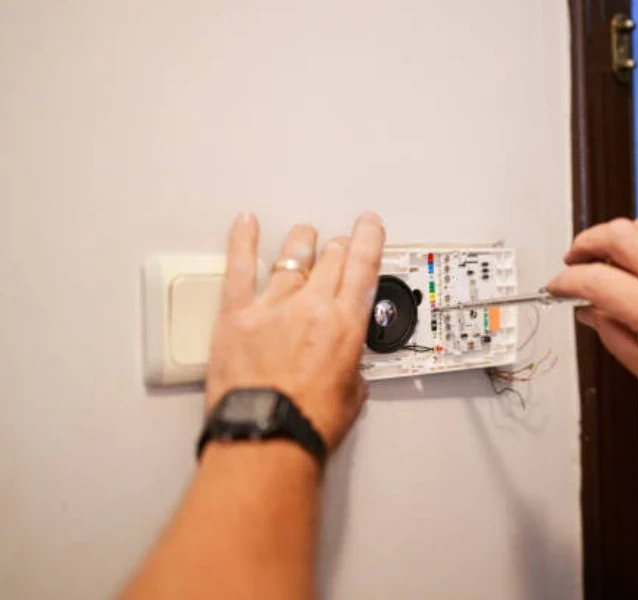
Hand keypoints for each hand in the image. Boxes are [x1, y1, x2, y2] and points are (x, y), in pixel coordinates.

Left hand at [205, 212, 384, 450]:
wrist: (266, 437)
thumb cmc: (307, 424)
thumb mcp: (351, 395)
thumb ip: (351, 371)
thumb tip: (347, 371)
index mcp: (345, 325)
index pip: (363, 266)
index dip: (369, 238)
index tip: (369, 225)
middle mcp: (312, 307)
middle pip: (331, 257)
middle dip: (338, 247)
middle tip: (338, 246)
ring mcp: (273, 306)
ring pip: (292, 255)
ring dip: (302, 241)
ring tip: (304, 235)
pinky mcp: (237, 315)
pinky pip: (239, 267)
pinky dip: (242, 241)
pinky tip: (245, 223)